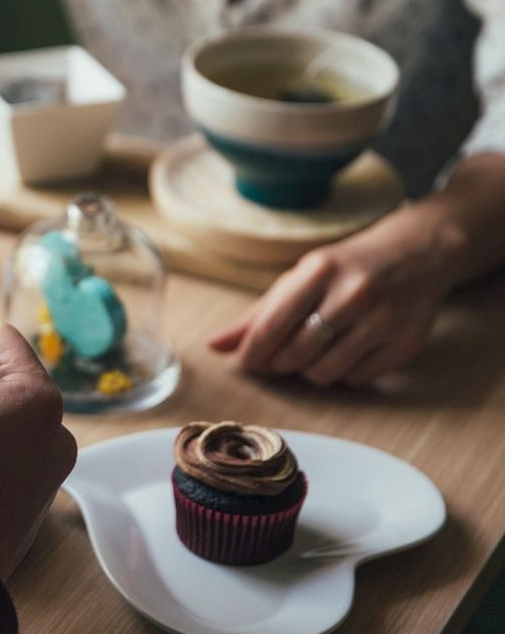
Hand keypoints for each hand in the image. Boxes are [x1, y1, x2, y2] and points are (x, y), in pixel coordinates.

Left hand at [209, 207, 458, 386]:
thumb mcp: (301, 277)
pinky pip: (356, 379)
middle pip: (296, 353)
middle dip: (279, 363)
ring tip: (313, 353)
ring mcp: (385, 319)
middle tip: (281, 356)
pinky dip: (343, 375)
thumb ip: (258, 314)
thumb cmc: (346, 267)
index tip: (246, 362)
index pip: (272, 324)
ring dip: (309, 371)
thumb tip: (214, 346)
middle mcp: (355, 293)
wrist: (418, 254)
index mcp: (321, 269)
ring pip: (325, 372)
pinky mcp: (406, 344)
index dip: (252, 352)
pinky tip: (345, 353)